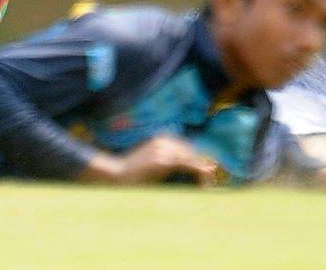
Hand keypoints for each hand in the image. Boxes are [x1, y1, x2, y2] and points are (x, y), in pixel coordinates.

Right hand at [82, 135, 224, 186]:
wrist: (115, 173)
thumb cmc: (133, 173)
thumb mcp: (153, 164)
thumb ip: (169, 163)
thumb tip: (190, 168)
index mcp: (163, 139)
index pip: (188, 149)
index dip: (199, 162)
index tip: (209, 173)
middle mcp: (165, 141)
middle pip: (192, 153)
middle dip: (203, 167)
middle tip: (209, 184)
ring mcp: (164, 149)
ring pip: (191, 159)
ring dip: (202, 173)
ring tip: (207, 187)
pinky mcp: (163, 160)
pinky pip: (186, 164)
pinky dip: (198, 171)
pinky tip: (207, 177)